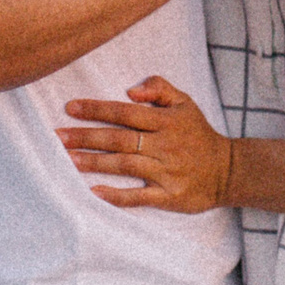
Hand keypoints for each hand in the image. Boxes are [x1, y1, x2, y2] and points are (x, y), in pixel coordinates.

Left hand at [58, 76, 231, 210]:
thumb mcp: (185, 103)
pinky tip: (94, 192)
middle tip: (57, 137)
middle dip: (86, 137)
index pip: (125, 113)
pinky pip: (140, 196)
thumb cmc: (198, 134)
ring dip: (95, 162)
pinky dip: (117, 195)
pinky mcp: (170, 196)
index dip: (97, 109)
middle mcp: (164, 145)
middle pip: (119, 139)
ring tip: (68, 160)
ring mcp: (166, 172)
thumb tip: (130, 90)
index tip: (70, 108)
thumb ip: (159, 88)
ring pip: (125, 165)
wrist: (227, 171)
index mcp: (166, 121)